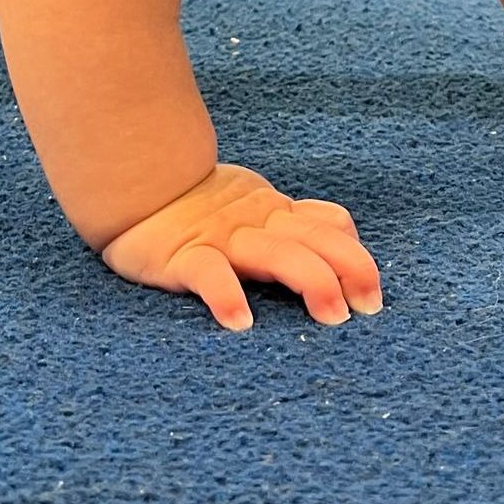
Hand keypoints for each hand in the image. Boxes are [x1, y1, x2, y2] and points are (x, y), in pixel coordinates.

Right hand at [99, 164, 382, 331]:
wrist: (131, 182)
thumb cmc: (198, 205)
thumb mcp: (254, 206)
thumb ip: (294, 220)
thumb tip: (343, 231)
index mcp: (273, 213)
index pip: (327, 227)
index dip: (356, 256)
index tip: (372, 296)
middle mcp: (254, 224)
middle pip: (312, 241)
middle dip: (349, 269)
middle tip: (367, 309)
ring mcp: (219, 239)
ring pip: (274, 254)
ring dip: (309, 280)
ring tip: (331, 316)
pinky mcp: (180, 257)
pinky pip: (207, 275)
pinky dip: (225, 295)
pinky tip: (239, 322)